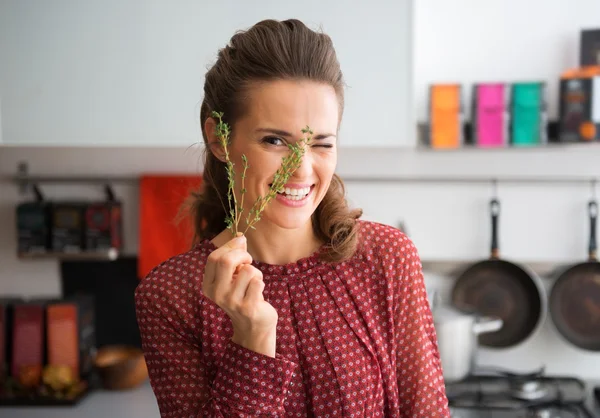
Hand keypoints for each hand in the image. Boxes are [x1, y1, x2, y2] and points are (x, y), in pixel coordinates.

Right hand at [202, 234, 277, 356]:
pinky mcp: (247, 307)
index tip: (241, 245)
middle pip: (226, 261)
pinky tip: (258, 293)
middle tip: (249, 261)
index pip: (214, 257)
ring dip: (255, 272)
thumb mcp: (234, 276)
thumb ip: (235, 256)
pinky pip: (258, 282)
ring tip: (253, 282)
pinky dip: (261, 282)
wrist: (253, 326)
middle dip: (243, 255)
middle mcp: (217, 294)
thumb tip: (240, 237)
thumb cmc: (243, 295)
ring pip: (248, 270)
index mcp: (209, 285)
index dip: (230, 247)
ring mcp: (231, 301)